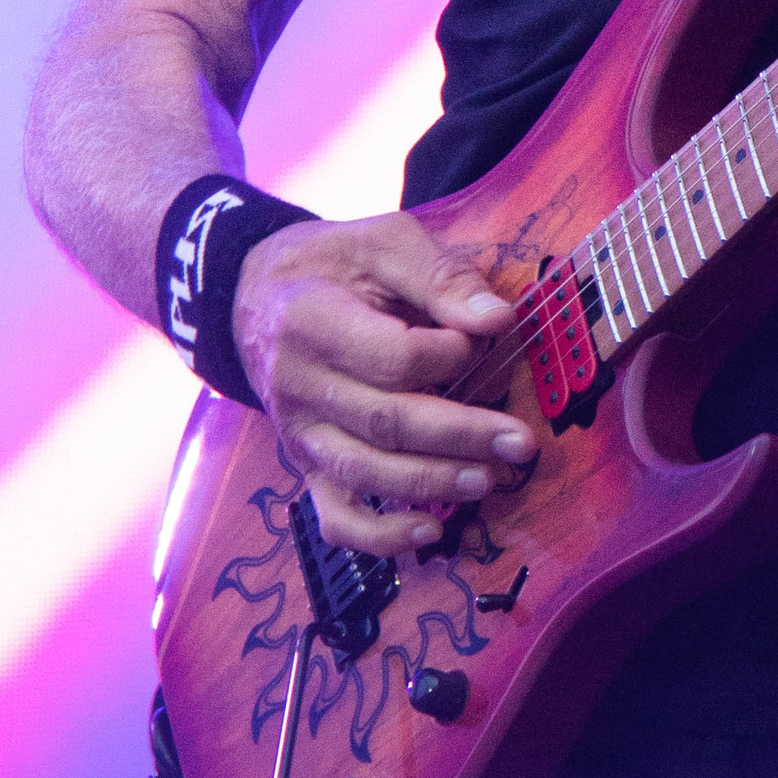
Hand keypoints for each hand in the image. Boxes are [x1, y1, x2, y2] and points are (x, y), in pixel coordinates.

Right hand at [232, 213, 535, 555]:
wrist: (256, 294)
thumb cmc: (333, 264)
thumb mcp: (384, 241)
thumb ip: (441, 277)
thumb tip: (498, 320)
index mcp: (311, 321)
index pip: (393, 357)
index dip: (449, 355)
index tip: (483, 337)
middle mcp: (298, 386)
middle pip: (387, 423)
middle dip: (461, 435)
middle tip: (522, 442)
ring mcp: (299, 433)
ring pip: (366, 473)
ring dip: (432, 483)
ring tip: (489, 480)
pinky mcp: (306, 464)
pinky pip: (335, 517)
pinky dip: (380, 536)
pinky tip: (430, 532)